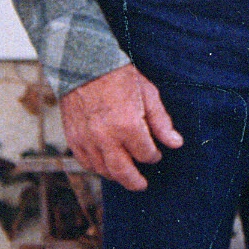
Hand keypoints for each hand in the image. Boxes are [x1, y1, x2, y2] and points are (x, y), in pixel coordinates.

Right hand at [59, 63, 182, 190]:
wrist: (83, 64)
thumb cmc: (119, 76)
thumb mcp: (148, 94)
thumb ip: (161, 122)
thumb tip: (176, 143)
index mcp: (128, 126)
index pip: (146, 154)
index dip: (153, 155)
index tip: (155, 152)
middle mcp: (106, 138)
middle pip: (124, 172)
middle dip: (136, 181)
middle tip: (142, 184)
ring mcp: (87, 140)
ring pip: (103, 170)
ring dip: (116, 175)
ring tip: (125, 175)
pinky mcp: (73, 138)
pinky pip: (85, 162)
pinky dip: (96, 167)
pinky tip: (105, 165)